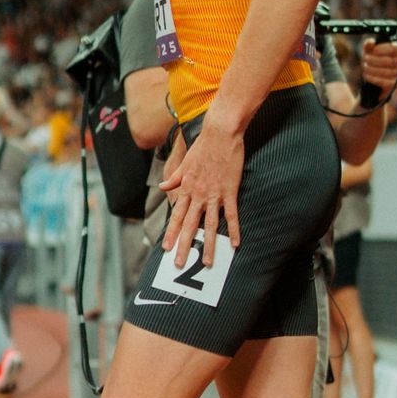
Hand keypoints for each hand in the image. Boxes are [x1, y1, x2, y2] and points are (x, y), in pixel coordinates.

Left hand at [158, 117, 243, 268]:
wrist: (220, 133)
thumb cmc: (203, 146)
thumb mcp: (184, 163)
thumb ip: (174, 177)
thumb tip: (162, 186)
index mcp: (186, 188)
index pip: (176, 216)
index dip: (171, 233)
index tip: (165, 248)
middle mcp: (198, 194)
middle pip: (189, 226)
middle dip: (183, 246)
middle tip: (178, 264)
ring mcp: (214, 194)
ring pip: (209, 225)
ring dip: (208, 246)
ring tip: (207, 263)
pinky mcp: (229, 191)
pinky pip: (231, 215)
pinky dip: (233, 230)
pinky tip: (234, 244)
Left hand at [362, 40, 396, 96]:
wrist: (375, 81)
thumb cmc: (374, 62)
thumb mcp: (370, 52)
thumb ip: (369, 45)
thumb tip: (371, 42)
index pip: (395, 49)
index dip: (383, 49)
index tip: (373, 50)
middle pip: (390, 61)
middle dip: (375, 59)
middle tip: (365, 58)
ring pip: (387, 72)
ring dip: (373, 69)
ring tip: (365, 67)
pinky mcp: (396, 84)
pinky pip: (385, 82)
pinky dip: (374, 78)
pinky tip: (366, 76)